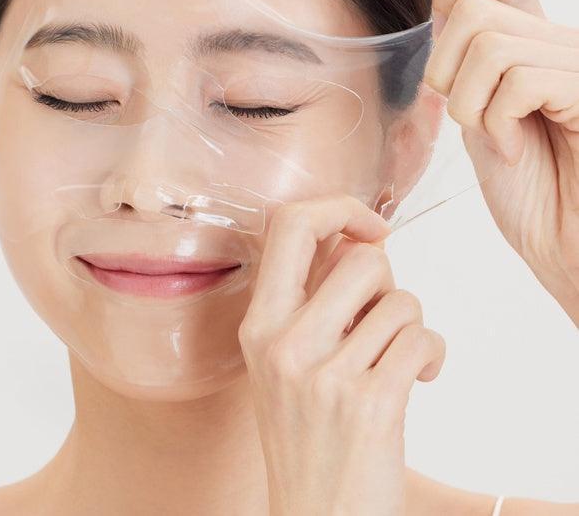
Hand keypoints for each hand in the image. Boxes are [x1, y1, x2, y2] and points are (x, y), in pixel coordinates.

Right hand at [238, 194, 445, 515]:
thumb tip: (356, 242)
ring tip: (397, 354)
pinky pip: (423, 340)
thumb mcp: (283, 359)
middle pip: (362, 258)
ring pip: (402, 300)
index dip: (337, 208)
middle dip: (388, 279)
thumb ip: (308, 298)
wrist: (314, 514)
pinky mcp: (371, 404)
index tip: (368, 228)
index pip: (288, 224)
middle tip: (380, 313)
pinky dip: (434, 355)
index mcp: (258, 323)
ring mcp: (325, 375)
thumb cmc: (305, 433)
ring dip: (412, 324)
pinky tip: (420, 378)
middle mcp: (283, 342)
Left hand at [425, 0, 578, 325]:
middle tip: (466, 117)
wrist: (567, 244)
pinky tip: (513, 151)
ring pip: (488, 44)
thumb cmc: (528, 189)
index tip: (443, 64)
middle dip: (443, 72)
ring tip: (494, 138)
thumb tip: (427, 23)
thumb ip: (462, 70)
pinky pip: (520, 80)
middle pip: (471, 6)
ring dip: (469, 105)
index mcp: (533, 38)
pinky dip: (499, 125)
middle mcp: (561, 39)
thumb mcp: (479, 116)